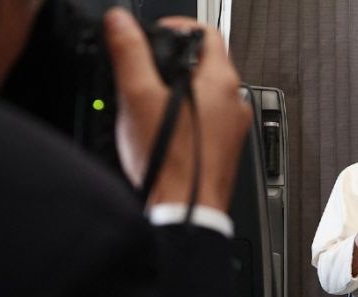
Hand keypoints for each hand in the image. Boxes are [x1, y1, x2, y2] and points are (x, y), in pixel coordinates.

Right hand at [104, 8, 252, 210]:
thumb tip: (121, 23)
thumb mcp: (138, 97)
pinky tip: (165, 132)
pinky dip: (188, 119)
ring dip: (180, 92)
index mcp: (222, 83)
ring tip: (152, 103)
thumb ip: (130, 53)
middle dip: (175, 63)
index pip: (207, 33)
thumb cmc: (170, 163)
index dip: (178, 27)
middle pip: (206, 65)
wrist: (185, 212)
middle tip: (147, 71)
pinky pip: (209, 123)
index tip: (155, 35)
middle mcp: (236, 104)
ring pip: (207, 96)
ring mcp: (234, 129)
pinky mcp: (226, 151)